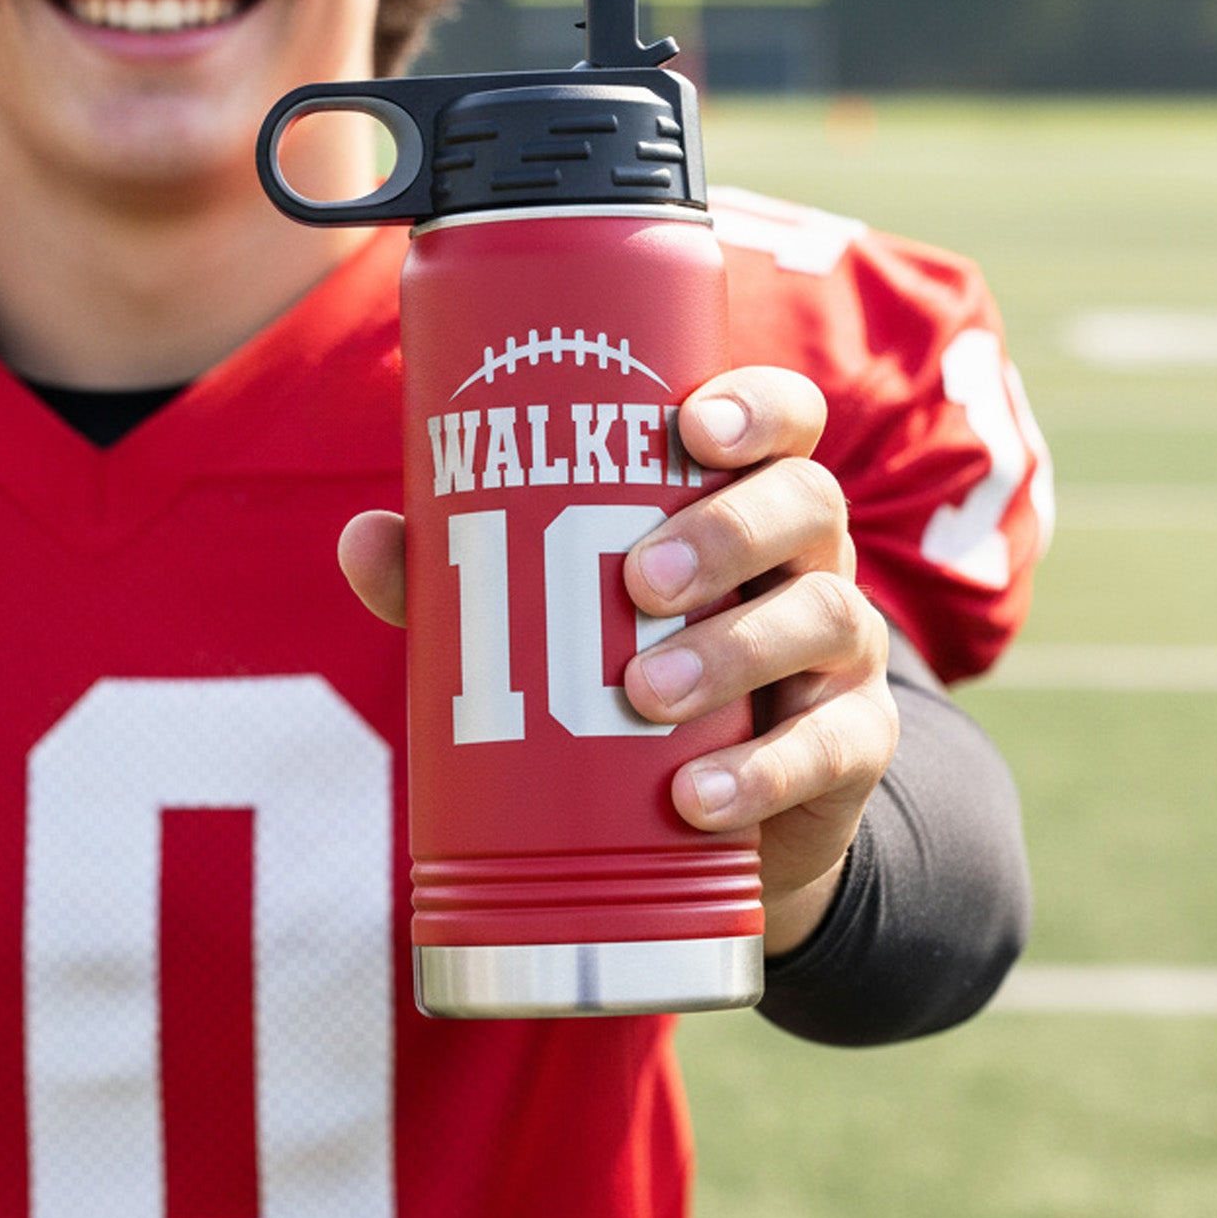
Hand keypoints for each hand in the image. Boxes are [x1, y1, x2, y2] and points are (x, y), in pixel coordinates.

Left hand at [338, 367, 896, 958]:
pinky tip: (696, 798)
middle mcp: (808, 557)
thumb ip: (457, 573)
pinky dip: (762, 773)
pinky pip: (830, 748)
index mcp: (742, 494)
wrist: (710, 811)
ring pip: (824, 616)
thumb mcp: (546, 609)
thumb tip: (362, 540)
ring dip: (733, 649)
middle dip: (726, 532)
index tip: (689, 426)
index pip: (782, 418)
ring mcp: (841, 650)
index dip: (755, 406)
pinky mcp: (854, 744)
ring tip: (644, 690)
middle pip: (807, 504)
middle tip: (637, 579)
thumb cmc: (619, 662)